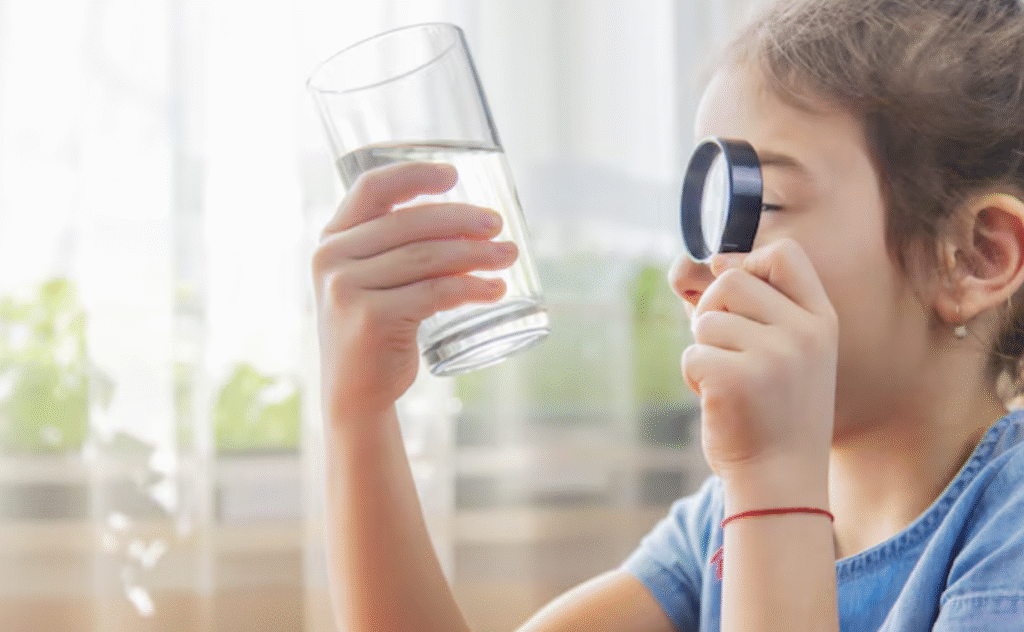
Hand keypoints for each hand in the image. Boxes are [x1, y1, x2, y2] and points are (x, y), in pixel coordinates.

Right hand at [312, 161, 517, 422]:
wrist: (354, 393)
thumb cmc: (375, 330)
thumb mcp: (376, 281)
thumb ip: (400, 249)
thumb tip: (471, 223)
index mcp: (333, 239)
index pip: (372, 188)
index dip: (414, 174)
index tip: (454, 174)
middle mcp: (332, 258)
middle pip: (411, 223)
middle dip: (462, 220)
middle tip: (498, 226)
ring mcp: (346, 288)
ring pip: (427, 257)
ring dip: (476, 254)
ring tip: (507, 258)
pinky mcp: (370, 318)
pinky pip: (434, 292)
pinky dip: (471, 288)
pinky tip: (495, 290)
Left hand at [681, 238, 838, 482]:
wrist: (780, 481)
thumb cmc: (771, 412)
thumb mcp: (777, 353)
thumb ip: (739, 306)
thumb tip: (681, 265)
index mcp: (820, 321)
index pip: (784, 254)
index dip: (748, 264)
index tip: (736, 298)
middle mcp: (803, 333)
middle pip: (731, 281)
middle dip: (713, 312)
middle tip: (726, 351)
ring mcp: (773, 356)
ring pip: (705, 320)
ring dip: (704, 351)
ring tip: (730, 384)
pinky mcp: (736, 379)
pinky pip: (691, 354)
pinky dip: (694, 377)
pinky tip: (720, 403)